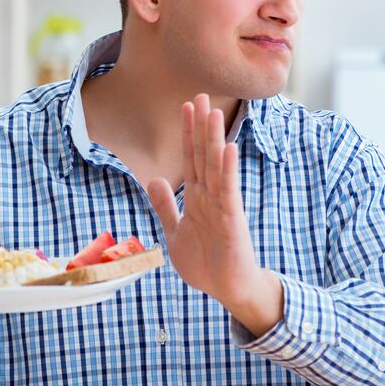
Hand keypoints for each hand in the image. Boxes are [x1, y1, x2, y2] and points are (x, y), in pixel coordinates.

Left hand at [147, 94, 282, 336]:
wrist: (227, 289)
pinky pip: (228, 190)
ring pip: (215, 166)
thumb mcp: (175, 231)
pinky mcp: (231, 219)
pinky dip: (227, 169)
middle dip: (200, 126)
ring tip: (213, 113)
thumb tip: (153, 179)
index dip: (187, 133)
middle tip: (199, 96)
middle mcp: (210, 196)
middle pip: (204, 154)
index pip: (191, 158)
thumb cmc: (206, 262)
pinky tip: (227, 148)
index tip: (185, 107)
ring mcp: (222, 205)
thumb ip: (165, 205)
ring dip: (214, 139)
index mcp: (197, 197)